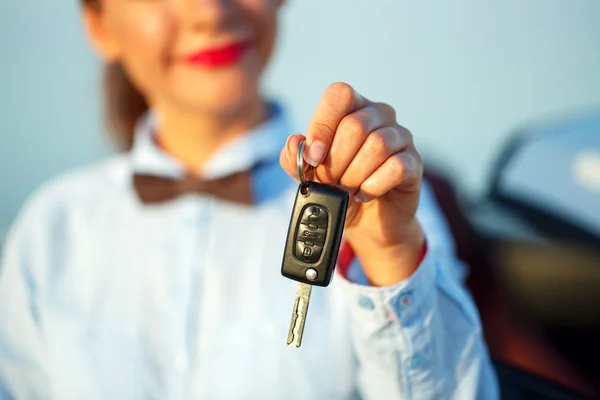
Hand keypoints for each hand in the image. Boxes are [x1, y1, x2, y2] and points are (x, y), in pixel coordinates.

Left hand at [280, 82, 424, 285]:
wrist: (365, 220)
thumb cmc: (337, 188)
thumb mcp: (308, 175)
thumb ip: (295, 158)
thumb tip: (295, 142)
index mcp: (351, 108)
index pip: (339, 95)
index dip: (323, 126)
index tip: (314, 157)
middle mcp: (378, 115)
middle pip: (355, 126)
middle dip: (337, 162)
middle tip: (333, 181)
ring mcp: (400, 136)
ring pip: (377, 146)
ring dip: (354, 175)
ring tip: (348, 189)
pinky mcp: (414, 162)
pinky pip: (396, 167)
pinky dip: (373, 185)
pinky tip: (364, 193)